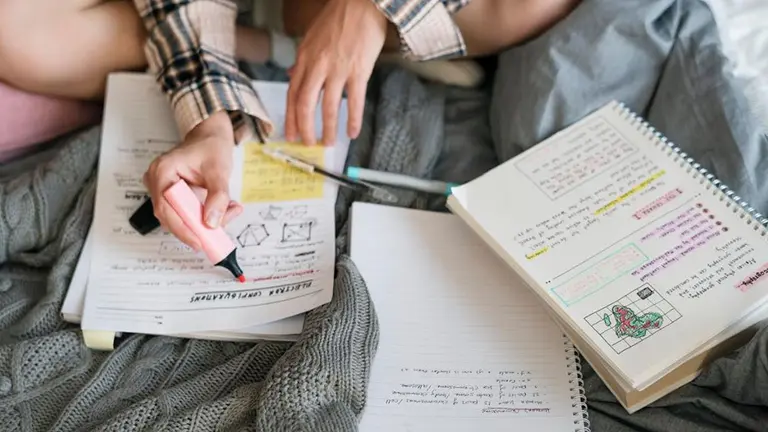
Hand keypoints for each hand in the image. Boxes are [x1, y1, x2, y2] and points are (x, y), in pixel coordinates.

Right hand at [143, 111, 242, 249]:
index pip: (166, 209)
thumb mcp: (219, 169)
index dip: (183, 229)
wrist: (210, 137)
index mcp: (162, 171)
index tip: (200, 241)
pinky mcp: (172, 195)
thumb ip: (218, 196)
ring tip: (228, 212)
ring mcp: (162, 189)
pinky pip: (185, 213)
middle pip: (171, 217)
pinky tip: (222, 210)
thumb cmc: (210, 147)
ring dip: (203, 222)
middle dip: (196, 228)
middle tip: (219, 235)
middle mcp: (157, 181)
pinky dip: (203, 216)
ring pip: (179, 218)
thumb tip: (212, 222)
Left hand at [285, 0, 386, 145]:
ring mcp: (338, 69)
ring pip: (329, 107)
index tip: (291, 133)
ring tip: (329, 142)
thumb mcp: (312, 36)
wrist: (361, 3)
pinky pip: (354, 101)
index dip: (291, 117)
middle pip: (306, 104)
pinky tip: (353, 132)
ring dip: (328, 128)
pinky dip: (353, 119)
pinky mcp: (359, 70)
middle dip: (305, 128)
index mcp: (305, 58)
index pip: (293, 93)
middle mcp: (318, 66)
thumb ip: (303, 59)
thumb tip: (293, 74)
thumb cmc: (339, 17)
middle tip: (308, 143)